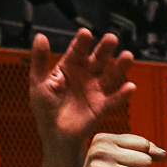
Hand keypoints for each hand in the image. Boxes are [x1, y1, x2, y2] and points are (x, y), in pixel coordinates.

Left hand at [28, 29, 134, 145]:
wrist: (55, 134)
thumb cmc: (45, 108)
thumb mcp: (37, 81)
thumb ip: (40, 59)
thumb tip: (40, 37)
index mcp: (69, 68)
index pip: (77, 51)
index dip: (82, 42)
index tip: (86, 33)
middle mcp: (85, 76)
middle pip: (97, 59)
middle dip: (105, 49)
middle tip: (111, 38)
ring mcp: (95, 91)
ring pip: (110, 76)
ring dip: (120, 67)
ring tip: (128, 56)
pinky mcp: (102, 107)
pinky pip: (114, 100)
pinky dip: (122, 94)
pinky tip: (129, 87)